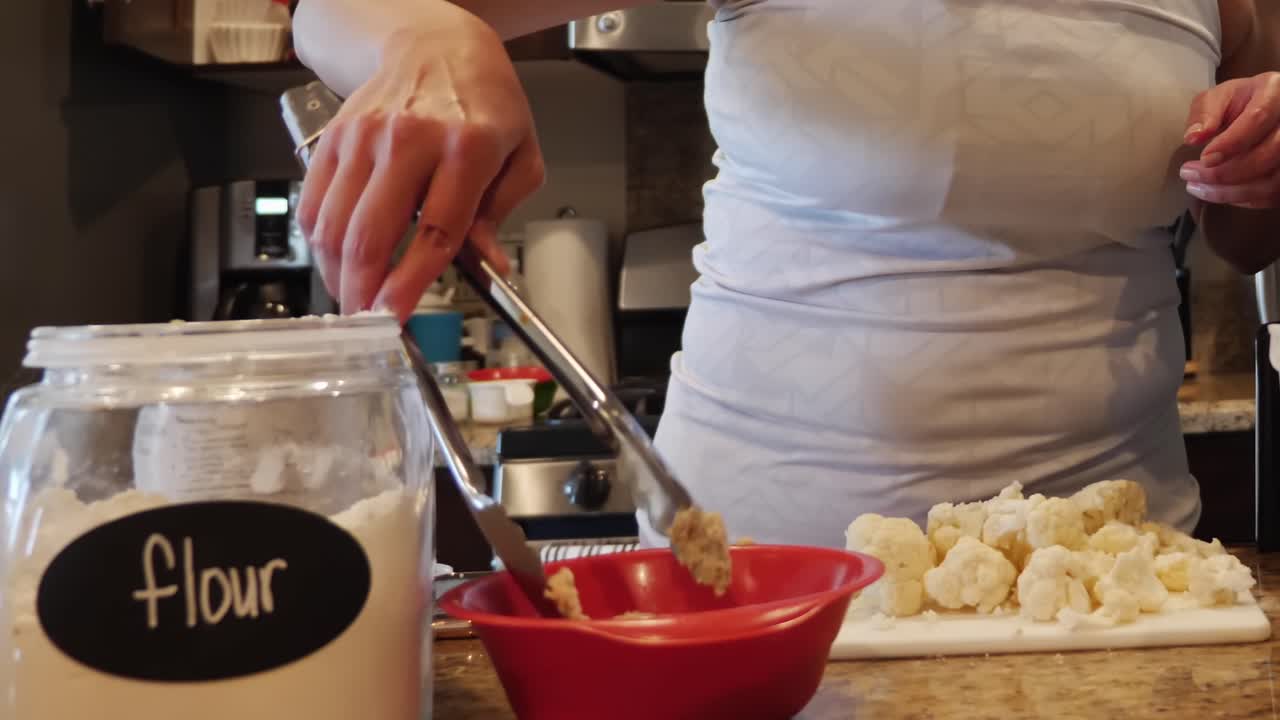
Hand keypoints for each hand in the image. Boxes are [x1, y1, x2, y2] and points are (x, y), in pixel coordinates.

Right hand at [296, 7, 543, 321]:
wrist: (435, 46)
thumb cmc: (484, 104)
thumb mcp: (519, 156)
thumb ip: (501, 214)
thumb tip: (488, 264)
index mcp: (468, 147)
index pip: (436, 230)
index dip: (411, 281)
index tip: (397, 315)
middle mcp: (410, 139)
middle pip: (371, 233)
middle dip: (364, 290)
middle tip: (368, 321)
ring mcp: (365, 137)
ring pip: (334, 224)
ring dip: (338, 274)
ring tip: (354, 298)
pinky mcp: (334, 138)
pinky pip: (314, 203)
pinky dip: (319, 243)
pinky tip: (336, 262)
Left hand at [1181, 72, 1279, 209]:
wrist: (1267, 110)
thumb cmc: (1241, 103)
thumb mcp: (1219, 98)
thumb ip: (1205, 112)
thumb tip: (1192, 137)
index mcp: (1275, 92)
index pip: (1258, 118)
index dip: (1231, 143)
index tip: (1204, 158)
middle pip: (1270, 153)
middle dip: (1226, 172)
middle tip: (1190, 176)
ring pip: (1274, 180)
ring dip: (1231, 192)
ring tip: (1197, 188)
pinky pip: (1274, 194)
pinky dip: (1244, 199)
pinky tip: (1219, 194)